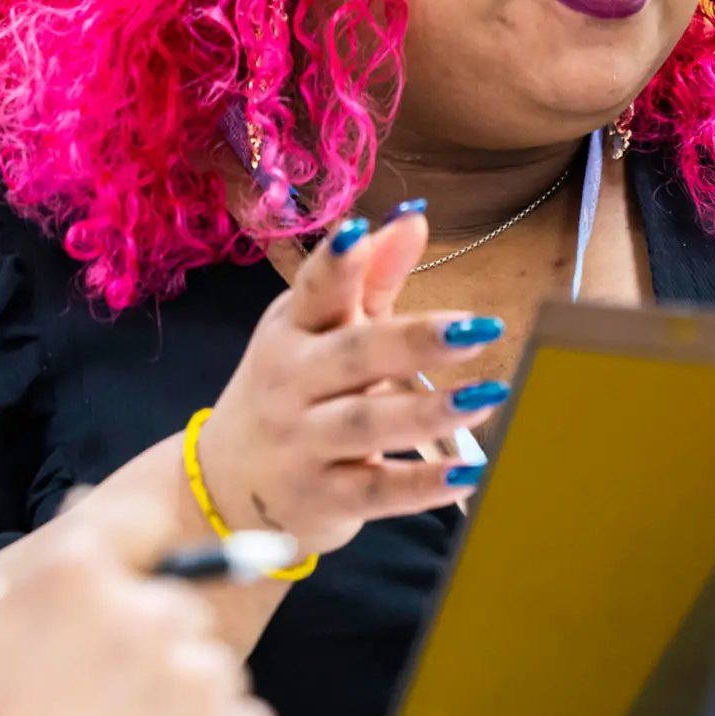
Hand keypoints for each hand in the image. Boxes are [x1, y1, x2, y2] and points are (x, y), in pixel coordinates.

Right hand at [0, 484, 278, 715]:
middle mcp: (146, 608)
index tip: (133, 586)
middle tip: (100, 711)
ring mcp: (196, 675)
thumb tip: (82, 510)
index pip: (142, 521)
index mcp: (78, 569)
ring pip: (211, 671)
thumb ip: (39, 574)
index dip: (137, 558)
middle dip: (148, 649)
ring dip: (180, 703)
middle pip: (176, 609)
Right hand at [195, 209, 505, 557]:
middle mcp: (290, 384)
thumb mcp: (319, 329)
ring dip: (427, 411)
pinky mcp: (322, 498)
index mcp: (292, 330)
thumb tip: (416, 217)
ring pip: (365, 424)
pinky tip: (469, 474)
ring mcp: (302, 444)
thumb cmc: (292, 390)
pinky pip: (376, 491)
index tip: (363, 230)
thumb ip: (371, 277)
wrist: (226, 484)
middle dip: (412, 341)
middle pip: (351, 357)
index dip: (336, 261)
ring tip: (488, 395)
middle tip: (477, 328)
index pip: (313, 290)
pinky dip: (422, 485)